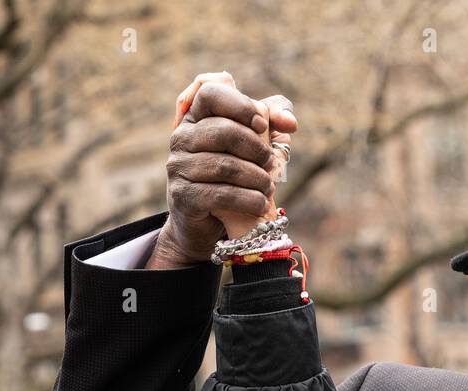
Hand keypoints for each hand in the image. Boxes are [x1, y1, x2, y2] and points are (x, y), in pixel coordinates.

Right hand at [148, 71, 297, 268]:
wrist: (206, 222)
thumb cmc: (232, 176)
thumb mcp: (252, 143)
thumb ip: (271, 121)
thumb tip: (290, 123)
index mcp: (195, 116)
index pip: (210, 91)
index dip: (240, 105)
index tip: (263, 125)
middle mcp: (181, 138)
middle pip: (223, 131)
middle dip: (256, 148)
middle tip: (270, 163)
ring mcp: (178, 167)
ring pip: (224, 166)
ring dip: (256, 178)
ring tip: (269, 187)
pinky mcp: (182, 196)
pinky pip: (220, 194)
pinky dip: (247, 199)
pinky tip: (261, 204)